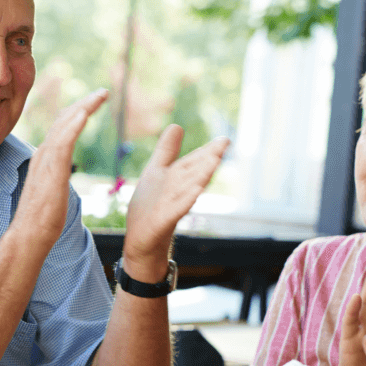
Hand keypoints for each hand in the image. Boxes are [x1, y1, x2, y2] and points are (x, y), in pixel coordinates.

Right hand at [12, 89, 108, 247]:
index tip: (92, 103)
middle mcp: (43, 154)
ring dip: (83, 107)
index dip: (77, 112)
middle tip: (103, 92)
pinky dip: (73, 125)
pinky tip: (85, 113)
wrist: (29, 236)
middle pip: (63, 120)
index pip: (61, 128)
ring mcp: (46, 162)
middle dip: (84, 104)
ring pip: (64, 126)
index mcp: (45, 158)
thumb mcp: (53, 190)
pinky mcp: (51, 172)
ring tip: (101, 95)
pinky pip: (62, 143)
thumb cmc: (42, 220)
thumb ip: (56, 176)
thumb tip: (62, 175)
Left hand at [122, 125, 227, 276]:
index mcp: (176, 179)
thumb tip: (177, 125)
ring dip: (201, 176)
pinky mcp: (162, 221)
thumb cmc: (150, 207)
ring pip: (188, 189)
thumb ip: (166, 151)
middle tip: (224, 145)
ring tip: (214, 161)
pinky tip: (196, 191)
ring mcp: (171, 207)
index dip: (207, 151)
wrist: (141, 241)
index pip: (193, 162)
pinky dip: (185, 200)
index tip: (224, 140)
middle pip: (194, 173)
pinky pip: (176, 210)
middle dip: (207, 159)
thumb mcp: (156, 173)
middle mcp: (177, 192)